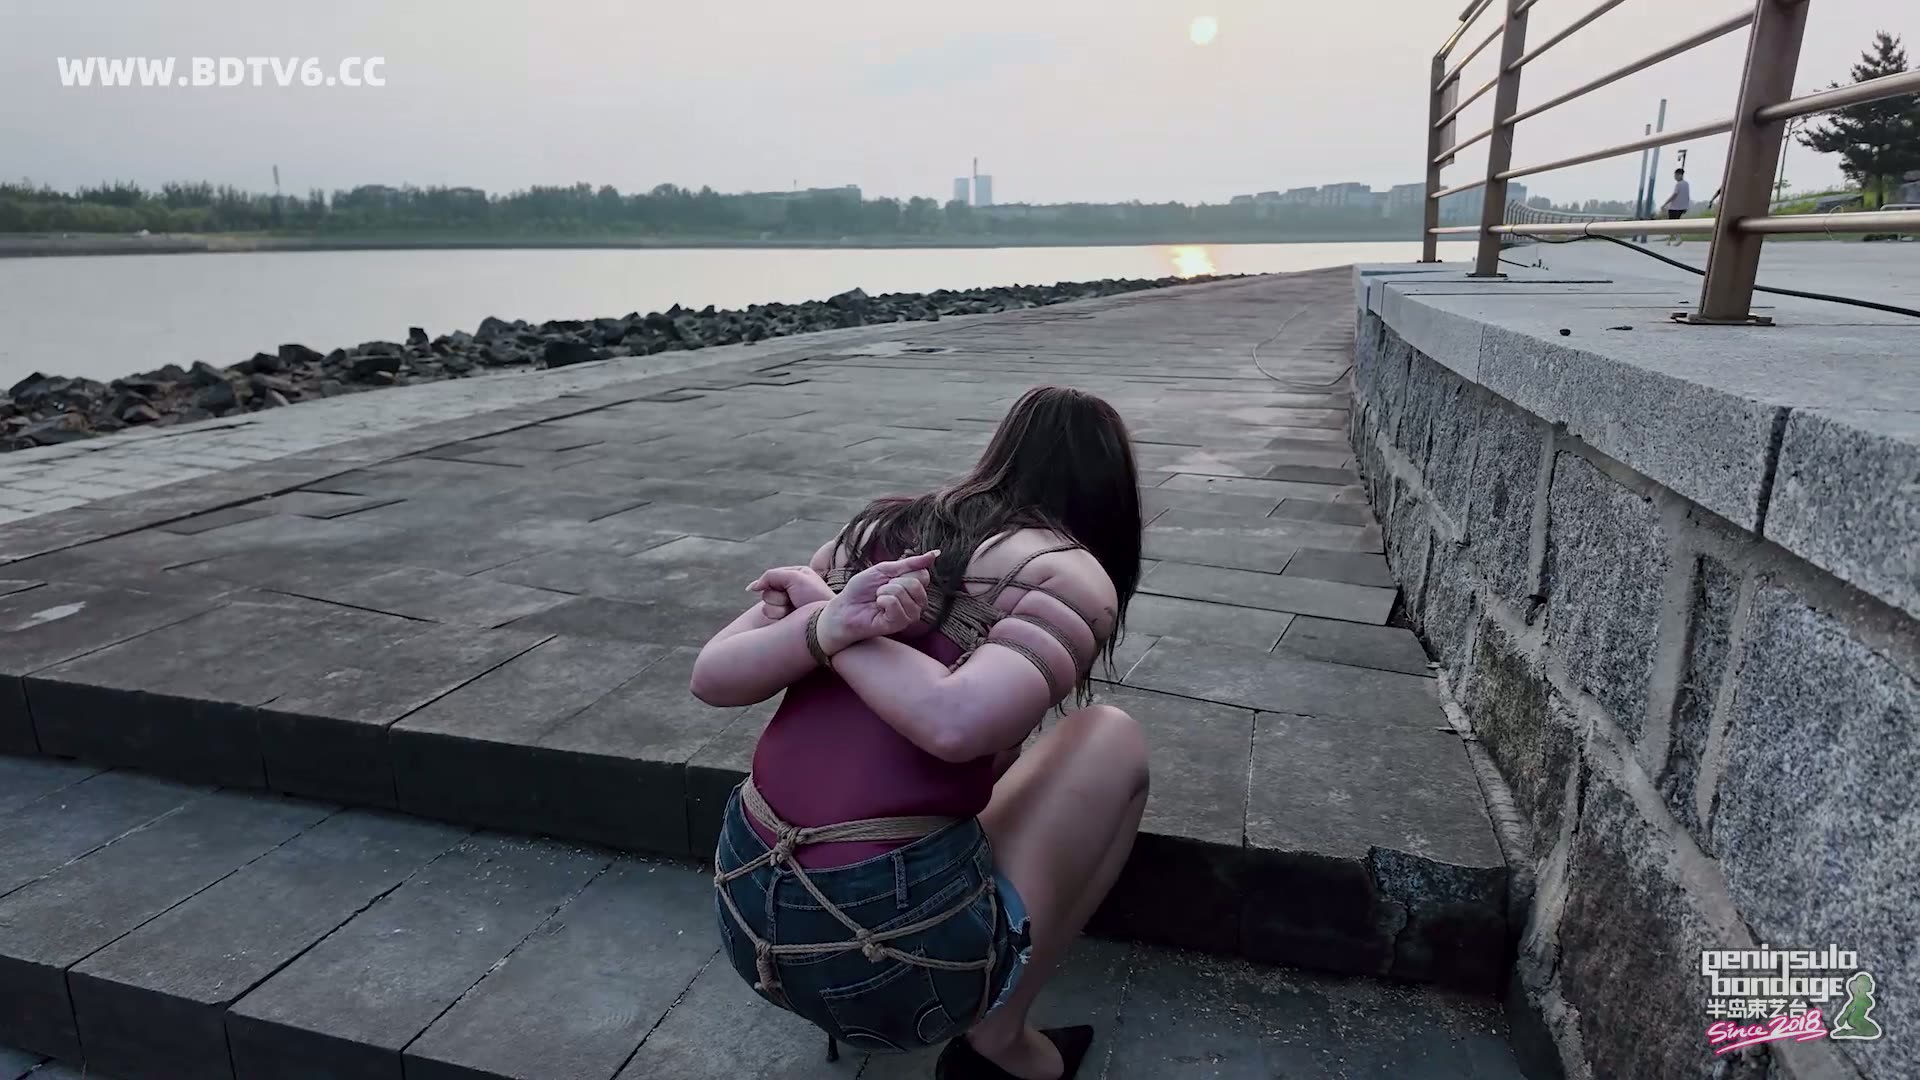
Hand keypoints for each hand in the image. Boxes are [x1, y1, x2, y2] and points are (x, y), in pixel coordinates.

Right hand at [746, 565, 833, 620]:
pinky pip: (768, 614)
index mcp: (797, 575)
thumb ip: (771, 576)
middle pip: (767, 590)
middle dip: (778, 596)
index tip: (786, 589)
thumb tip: (752, 587)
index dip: (773, 582)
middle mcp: (791, 589)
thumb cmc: (815, 597)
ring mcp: (788, 605)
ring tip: (794, 610)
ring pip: (765, 604)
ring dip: (778, 607)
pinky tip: (791, 618)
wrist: (827, 622)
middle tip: (793, 600)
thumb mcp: (795, 578)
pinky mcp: (785, 619)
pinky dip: (778, 615)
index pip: (772, 576)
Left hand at [819, 550, 937, 650]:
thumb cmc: (863, 589)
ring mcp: (910, 615)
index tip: (888, 578)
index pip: (923, 574)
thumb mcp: (886, 569)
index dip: (902, 573)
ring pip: (905, 593)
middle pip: (916, 583)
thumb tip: (936, 553)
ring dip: (885, 592)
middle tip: (881, 590)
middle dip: (893, 582)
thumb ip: (911, 563)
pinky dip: (882, 601)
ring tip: (878, 599)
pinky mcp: (899, 624)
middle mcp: (916, 603)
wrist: (845, 607)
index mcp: (915, 589)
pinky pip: (896, 604)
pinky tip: (878, 607)